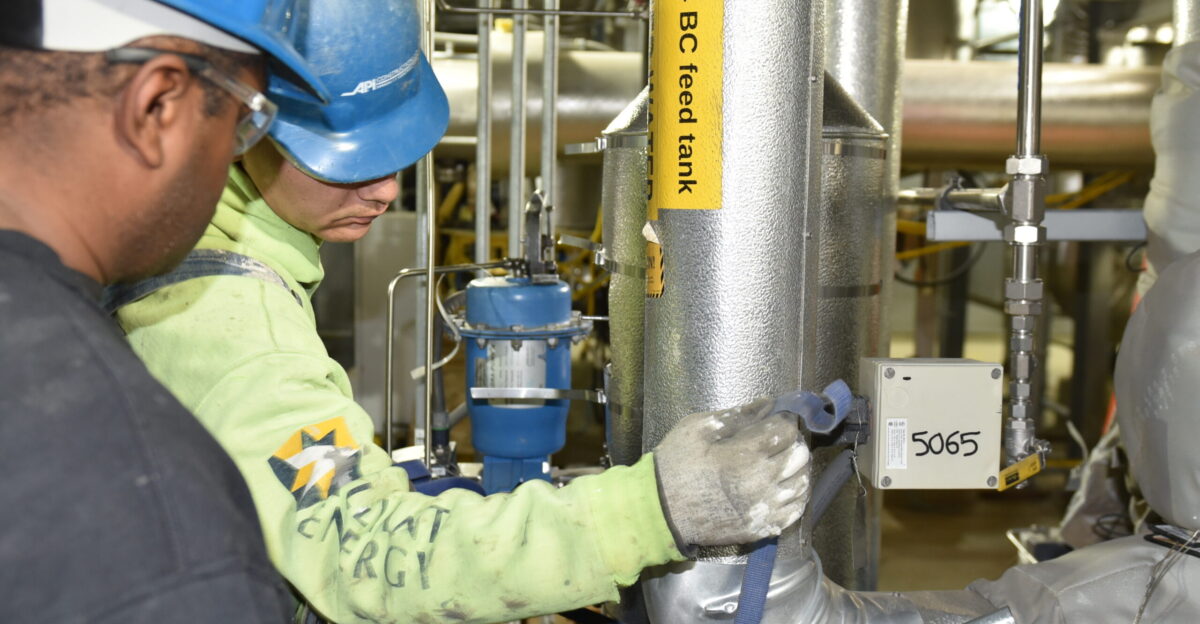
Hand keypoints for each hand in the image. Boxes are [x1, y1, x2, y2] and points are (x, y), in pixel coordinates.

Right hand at [652, 395, 810, 549]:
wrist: (660, 510)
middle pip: (800, 456)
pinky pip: (795, 511)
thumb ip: (736, 415)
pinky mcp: (761, 528)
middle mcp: (761, 483)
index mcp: (745, 454)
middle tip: (776, 440)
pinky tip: (782, 487)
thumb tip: (767, 403)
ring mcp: (763, 509)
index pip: (786, 431)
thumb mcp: (697, 428)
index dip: (784, 420)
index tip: (775, 419)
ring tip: (780, 463)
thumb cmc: (675, 464)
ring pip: (802, 484)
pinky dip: (795, 496)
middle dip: (792, 443)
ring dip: (797, 469)